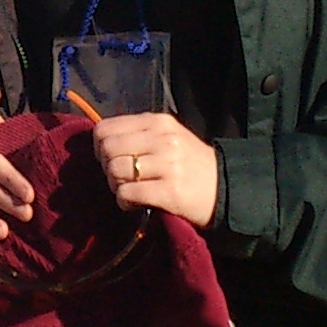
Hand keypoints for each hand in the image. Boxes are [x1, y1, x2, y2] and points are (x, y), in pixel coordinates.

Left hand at [91, 113, 219, 226]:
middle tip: (118, 178)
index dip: (99, 146)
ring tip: (129, 191)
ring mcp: (168, 164)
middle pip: (108, 148)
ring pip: (115, 170)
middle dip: (106, 166)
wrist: (226, 189)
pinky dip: (124, 201)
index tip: (108, 158)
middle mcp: (162, 139)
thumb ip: (137, 134)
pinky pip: (127, 193)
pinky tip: (134, 204)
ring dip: (115, 186)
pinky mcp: (170, 191)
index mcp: (158, 122)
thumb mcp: (167, 137)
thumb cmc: (189, 163)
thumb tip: (100, 142)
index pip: (106, 128)